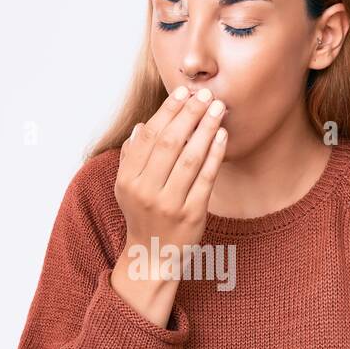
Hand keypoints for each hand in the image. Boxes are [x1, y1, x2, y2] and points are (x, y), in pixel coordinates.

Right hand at [110, 85, 227, 326]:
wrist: (153, 257)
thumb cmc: (143, 216)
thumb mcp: (127, 188)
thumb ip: (131, 158)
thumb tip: (142, 126)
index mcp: (128, 180)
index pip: (149, 136)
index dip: (167, 111)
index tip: (182, 91)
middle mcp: (146, 192)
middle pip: (169, 143)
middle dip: (189, 113)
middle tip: (204, 94)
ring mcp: (170, 204)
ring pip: (190, 157)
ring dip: (205, 128)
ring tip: (217, 107)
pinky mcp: (192, 215)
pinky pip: (206, 178)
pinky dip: (215, 153)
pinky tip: (222, 135)